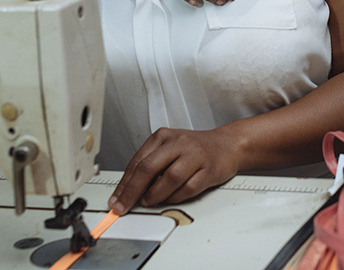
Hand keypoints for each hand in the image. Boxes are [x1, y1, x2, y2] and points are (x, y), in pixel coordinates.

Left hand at [108, 128, 239, 214]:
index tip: (116, 199)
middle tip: (123, 206)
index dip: (124, 184)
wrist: (227, 145)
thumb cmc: (195, 149)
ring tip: (148, 201)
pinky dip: (176, 197)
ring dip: (155, 195)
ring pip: (169, 178)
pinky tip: (170, 198)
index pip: (138, 161)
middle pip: (149, 168)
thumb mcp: (169, 148)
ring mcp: (195, 155)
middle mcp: (179, 143)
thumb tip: (128, 190)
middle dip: (132, 192)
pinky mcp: (209, 170)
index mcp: (164, 136)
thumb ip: (150, 164)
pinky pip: (188, 188)